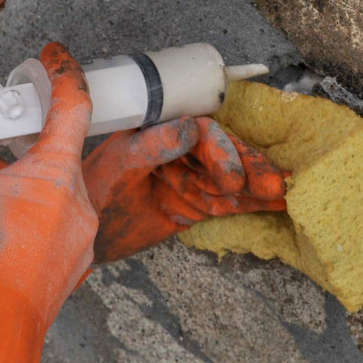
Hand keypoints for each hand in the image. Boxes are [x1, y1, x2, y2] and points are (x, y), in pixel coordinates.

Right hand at [0, 42, 97, 335]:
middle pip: (59, 156)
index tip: (53, 58)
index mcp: (59, 176)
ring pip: (53, 196)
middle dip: (26, 140)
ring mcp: (76, 246)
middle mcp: (79, 208)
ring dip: (22, 182)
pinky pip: (49, 231)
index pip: (74, 107)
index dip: (63, 75)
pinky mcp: (63, 275)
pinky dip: (24, 217)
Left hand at [82, 115, 287, 262]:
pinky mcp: (195, 205)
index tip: (231, 175)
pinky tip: (279, 202)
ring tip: (282, 192)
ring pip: (232, 179)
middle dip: (249, 167)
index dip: (222, 149)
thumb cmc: (91, 191)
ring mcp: (189, 178)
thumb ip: (152, 146)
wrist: (80, 236)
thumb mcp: (119, 165)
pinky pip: (228, 202)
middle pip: (224, 153)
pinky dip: (253, 203)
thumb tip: (190, 127)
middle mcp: (180, 150)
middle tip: (271, 184)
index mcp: (161, 129)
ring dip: (257, 185)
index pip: (201, 131)